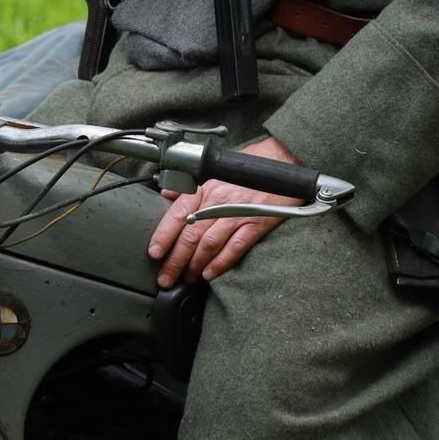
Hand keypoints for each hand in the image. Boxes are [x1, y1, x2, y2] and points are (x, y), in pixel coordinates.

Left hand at [148, 136, 299, 286]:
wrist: (284, 161)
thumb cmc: (249, 168)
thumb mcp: (215, 171)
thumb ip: (190, 185)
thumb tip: (167, 193)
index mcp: (205, 187)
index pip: (177, 214)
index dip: (164, 236)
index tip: (154, 253)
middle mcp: (218, 200)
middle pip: (190, 235)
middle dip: (175, 260)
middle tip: (166, 277)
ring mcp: (238, 212)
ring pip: (209, 244)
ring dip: (195, 265)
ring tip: (187, 278)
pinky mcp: (256, 223)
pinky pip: (235, 247)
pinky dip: (221, 263)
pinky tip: (210, 273)